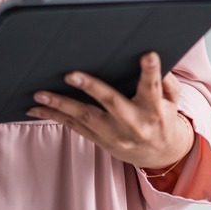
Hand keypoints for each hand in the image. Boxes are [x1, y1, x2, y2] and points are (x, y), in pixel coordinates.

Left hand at [26, 52, 195, 171]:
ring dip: (60, 105)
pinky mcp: (101, 141)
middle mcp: (133, 123)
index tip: (148, 55)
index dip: (151, 71)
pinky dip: (56, 117)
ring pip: (85, 118)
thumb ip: (164, 81)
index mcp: (153, 109)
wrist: (160, 154)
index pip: (153, 87)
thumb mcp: (172, 99)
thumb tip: (154, 59)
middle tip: (71, 75)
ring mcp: (115, 135)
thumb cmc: (164, 117)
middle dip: (91, 88)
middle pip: (112, 102)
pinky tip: (38, 109)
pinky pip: (75, 128)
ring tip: (40, 94)